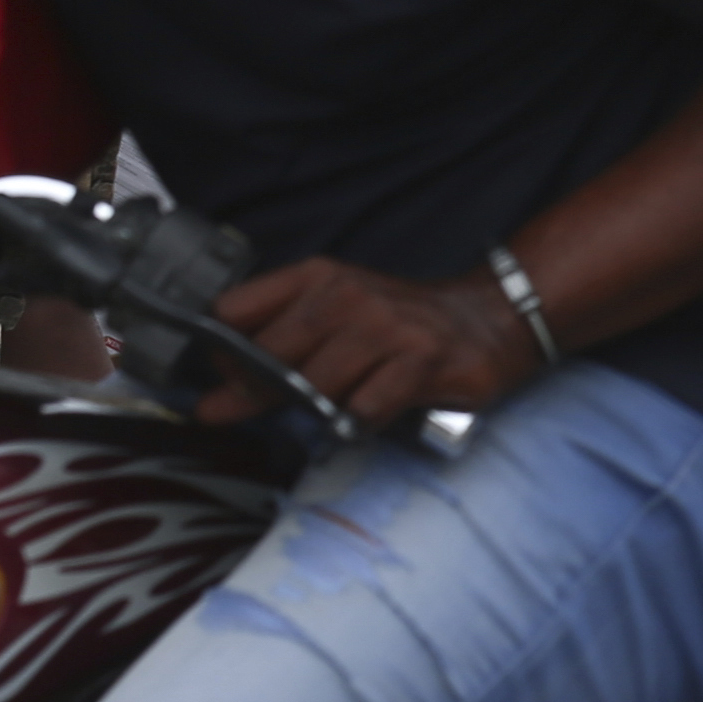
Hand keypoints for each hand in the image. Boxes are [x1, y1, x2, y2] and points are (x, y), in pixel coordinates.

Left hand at [216, 255, 547, 425]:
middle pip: (269, 357)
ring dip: (320, 408)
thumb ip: (276, 343)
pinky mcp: (420, 363)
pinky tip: (371, 414)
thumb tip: (212, 399)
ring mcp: (385, 329)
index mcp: (318, 278)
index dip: (220, 351)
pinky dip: (359, 423)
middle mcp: (348, 296)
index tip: (222, 377)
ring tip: (341, 403)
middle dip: (260, 392)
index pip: (235, 311)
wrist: (490, 318)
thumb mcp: (335, 311)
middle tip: (278, 403)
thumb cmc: (398, 324)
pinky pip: (362, 410)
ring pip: (314, 387)